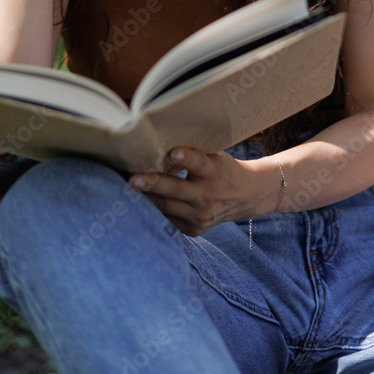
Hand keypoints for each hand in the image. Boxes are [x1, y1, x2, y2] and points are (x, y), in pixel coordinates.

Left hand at [128, 147, 267, 237]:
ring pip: (167, 207)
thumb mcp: (214, 155)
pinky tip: (139, 201)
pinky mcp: (194, 229)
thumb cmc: (222, 168)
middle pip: (176, 189)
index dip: (186, 158)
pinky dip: (153, 209)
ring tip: (127, 188)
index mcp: (215, 172)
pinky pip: (168, 219)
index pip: (199, 163)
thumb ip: (192, 152)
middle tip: (132, 179)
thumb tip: (157, 144)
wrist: (246, 196)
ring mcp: (200, 216)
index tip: (172, 153)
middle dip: (153, 184)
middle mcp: (208, 196)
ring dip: (146, 197)